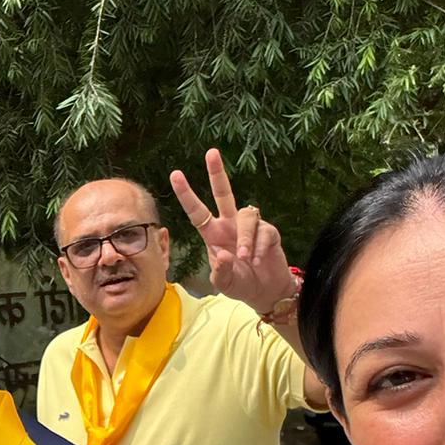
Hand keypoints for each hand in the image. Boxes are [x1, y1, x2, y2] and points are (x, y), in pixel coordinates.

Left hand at [170, 147, 295, 314]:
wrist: (266, 291)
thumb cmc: (241, 284)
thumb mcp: (224, 283)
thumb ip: (221, 272)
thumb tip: (224, 254)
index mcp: (213, 234)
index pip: (197, 211)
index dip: (186, 194)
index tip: (175, 174)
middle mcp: (230, 225)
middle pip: (223, 193)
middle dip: (217, 173)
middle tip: (211, 153)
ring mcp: (250, 226)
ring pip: (246, 216)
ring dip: (245, 239)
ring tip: (246, 259)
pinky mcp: (269, 231)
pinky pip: (264, 231)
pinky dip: (260, 247)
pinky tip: (258, 260)